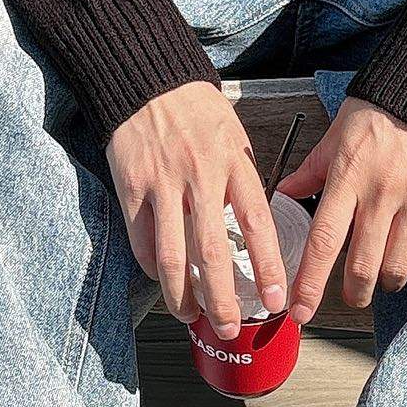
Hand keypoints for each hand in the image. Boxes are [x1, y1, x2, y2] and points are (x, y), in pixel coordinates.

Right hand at [107, 82, 287, 340]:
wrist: (146, 79)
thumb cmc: (195, 110)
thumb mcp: (234, 137)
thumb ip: (242, 182)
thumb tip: (252, 231)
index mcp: (233, 163)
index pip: (257, 224)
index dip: (267, 268)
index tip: (275, 299)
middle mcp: (199, 176)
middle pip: (212, 252)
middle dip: (222, 299)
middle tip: (230, 326)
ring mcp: (162, 184)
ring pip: (173, 256)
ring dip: (182, 296)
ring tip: (191, 315)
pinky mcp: (131, 188)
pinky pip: (143, 240)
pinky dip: (153, 269)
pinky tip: (164, 282)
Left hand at [277, 96, 406, 323]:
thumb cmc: (381, 111)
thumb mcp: (337, 135)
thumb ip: (311, 171)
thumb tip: (283, 197)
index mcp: (348, 176)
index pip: (324, 241)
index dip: (309, 283)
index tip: (299, 311)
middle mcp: (382, 191)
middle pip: (362, 266)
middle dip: (353, 293)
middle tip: (351, 296)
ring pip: (398, 268)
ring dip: (386, 282)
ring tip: (382, 276)